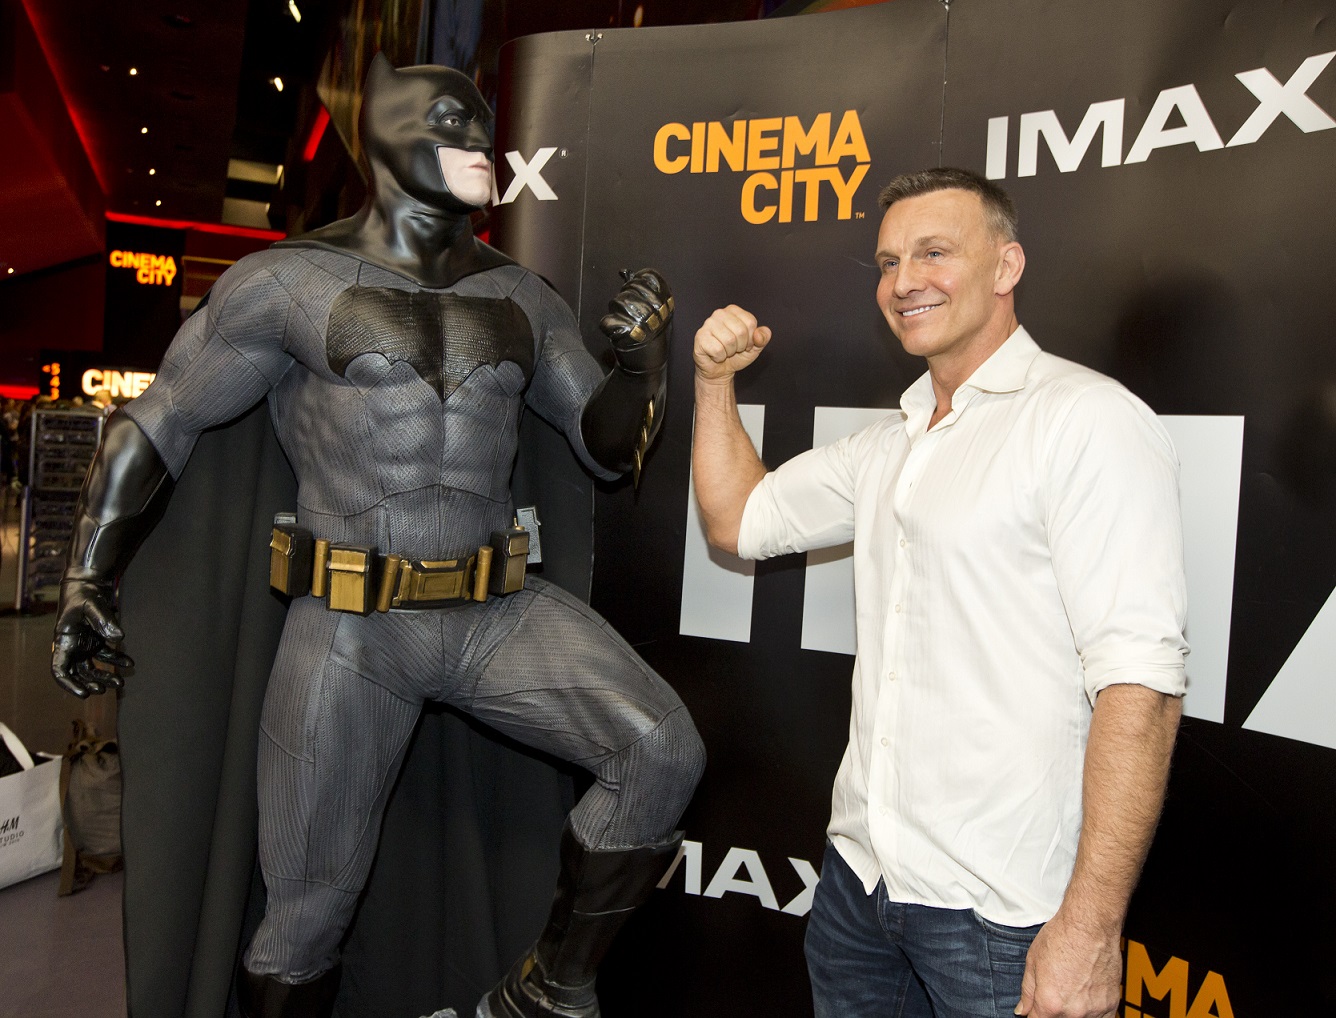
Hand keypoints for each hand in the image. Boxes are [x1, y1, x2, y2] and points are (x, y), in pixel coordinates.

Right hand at [51, 579, 133, 697]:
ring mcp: (83, 645)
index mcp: (64, 642)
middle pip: (78, 673)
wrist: (89, 583)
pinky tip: (129, 663)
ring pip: (92, 667)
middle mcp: (72, 647)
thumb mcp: (93, 605)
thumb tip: (119, 636)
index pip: (60, 670)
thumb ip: (105, 621)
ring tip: (121, 682)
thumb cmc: (85, 594)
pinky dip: (116, 660)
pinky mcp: (95, 640)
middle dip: (91, 683)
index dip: (70, 685)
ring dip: (105, 675)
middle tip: (106, 689)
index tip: (85, 694)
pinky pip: (105, 656)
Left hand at [600, 268, 672, 373]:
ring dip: (615, 313)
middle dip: (625, 297)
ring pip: (616, 302)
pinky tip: (618, 333)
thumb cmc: (651, 337)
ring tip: (626, 323)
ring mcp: (641, 321)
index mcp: (666, 303)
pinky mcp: (626, 333)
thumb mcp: (658, 312)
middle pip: (630, 288)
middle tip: (630, 312)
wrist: (647, 365)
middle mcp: (656, 310)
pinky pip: (607, 322)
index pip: (648, 277)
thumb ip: (646, 291)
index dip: (638, 282)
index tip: (637, 292)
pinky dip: (608, 327)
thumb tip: (624, 271)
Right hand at [693, 305, 770, 383]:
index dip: (751, 339)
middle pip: (741, 331)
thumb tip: (758, 334)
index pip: (750, 322)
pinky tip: (716, 355)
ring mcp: (708, 324)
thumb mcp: (755, 347)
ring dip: (729, 352)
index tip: (745, 344)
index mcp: (733, 311)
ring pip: (729, 340)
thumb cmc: (736, 356)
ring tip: (725, 351)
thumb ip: (763, 338)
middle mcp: (720, 313)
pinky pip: (717, 349)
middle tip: (734, 349)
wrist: (720, 370)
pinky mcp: (700, 337)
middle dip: (740, 346)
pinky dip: (719, 357)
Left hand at [1015, 910, 1121, 1017]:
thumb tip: (1022, 1011)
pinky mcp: (1111, 1004)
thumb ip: (1027, 991)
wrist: (1090, 925)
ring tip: (1072, 990)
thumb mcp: (1032, 962)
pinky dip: (1092, 1013)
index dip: (1034, 1013)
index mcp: (1050, 1003)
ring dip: (1073, 1012)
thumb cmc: (1062, 937)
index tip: (1036, 1006)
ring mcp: (1094, 1010)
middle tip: (1055, 990)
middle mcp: (1074, 1012)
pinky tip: (1086, 999)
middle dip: (1052, 1010)